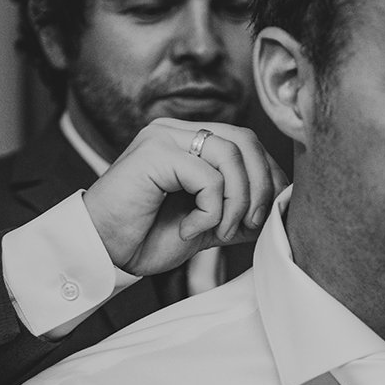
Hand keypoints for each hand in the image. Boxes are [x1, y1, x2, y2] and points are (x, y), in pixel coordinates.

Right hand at [82, 118, 289, 276]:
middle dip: (260, 186)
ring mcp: (163, 137)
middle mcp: (175, 131)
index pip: (246, 143)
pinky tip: (188, 231)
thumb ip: (238, 210)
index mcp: (188, 141)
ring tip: (218, 230)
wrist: (103, 253)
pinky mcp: (154, 153)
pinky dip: (209, 211)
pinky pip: (207, 176)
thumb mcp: (206, 224)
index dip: (268, 176)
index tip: (267, 214)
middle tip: (251, 224)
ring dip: (236, 202)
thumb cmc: (145, 238)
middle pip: (245, 141)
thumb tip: (282, 206)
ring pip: (230, 155)